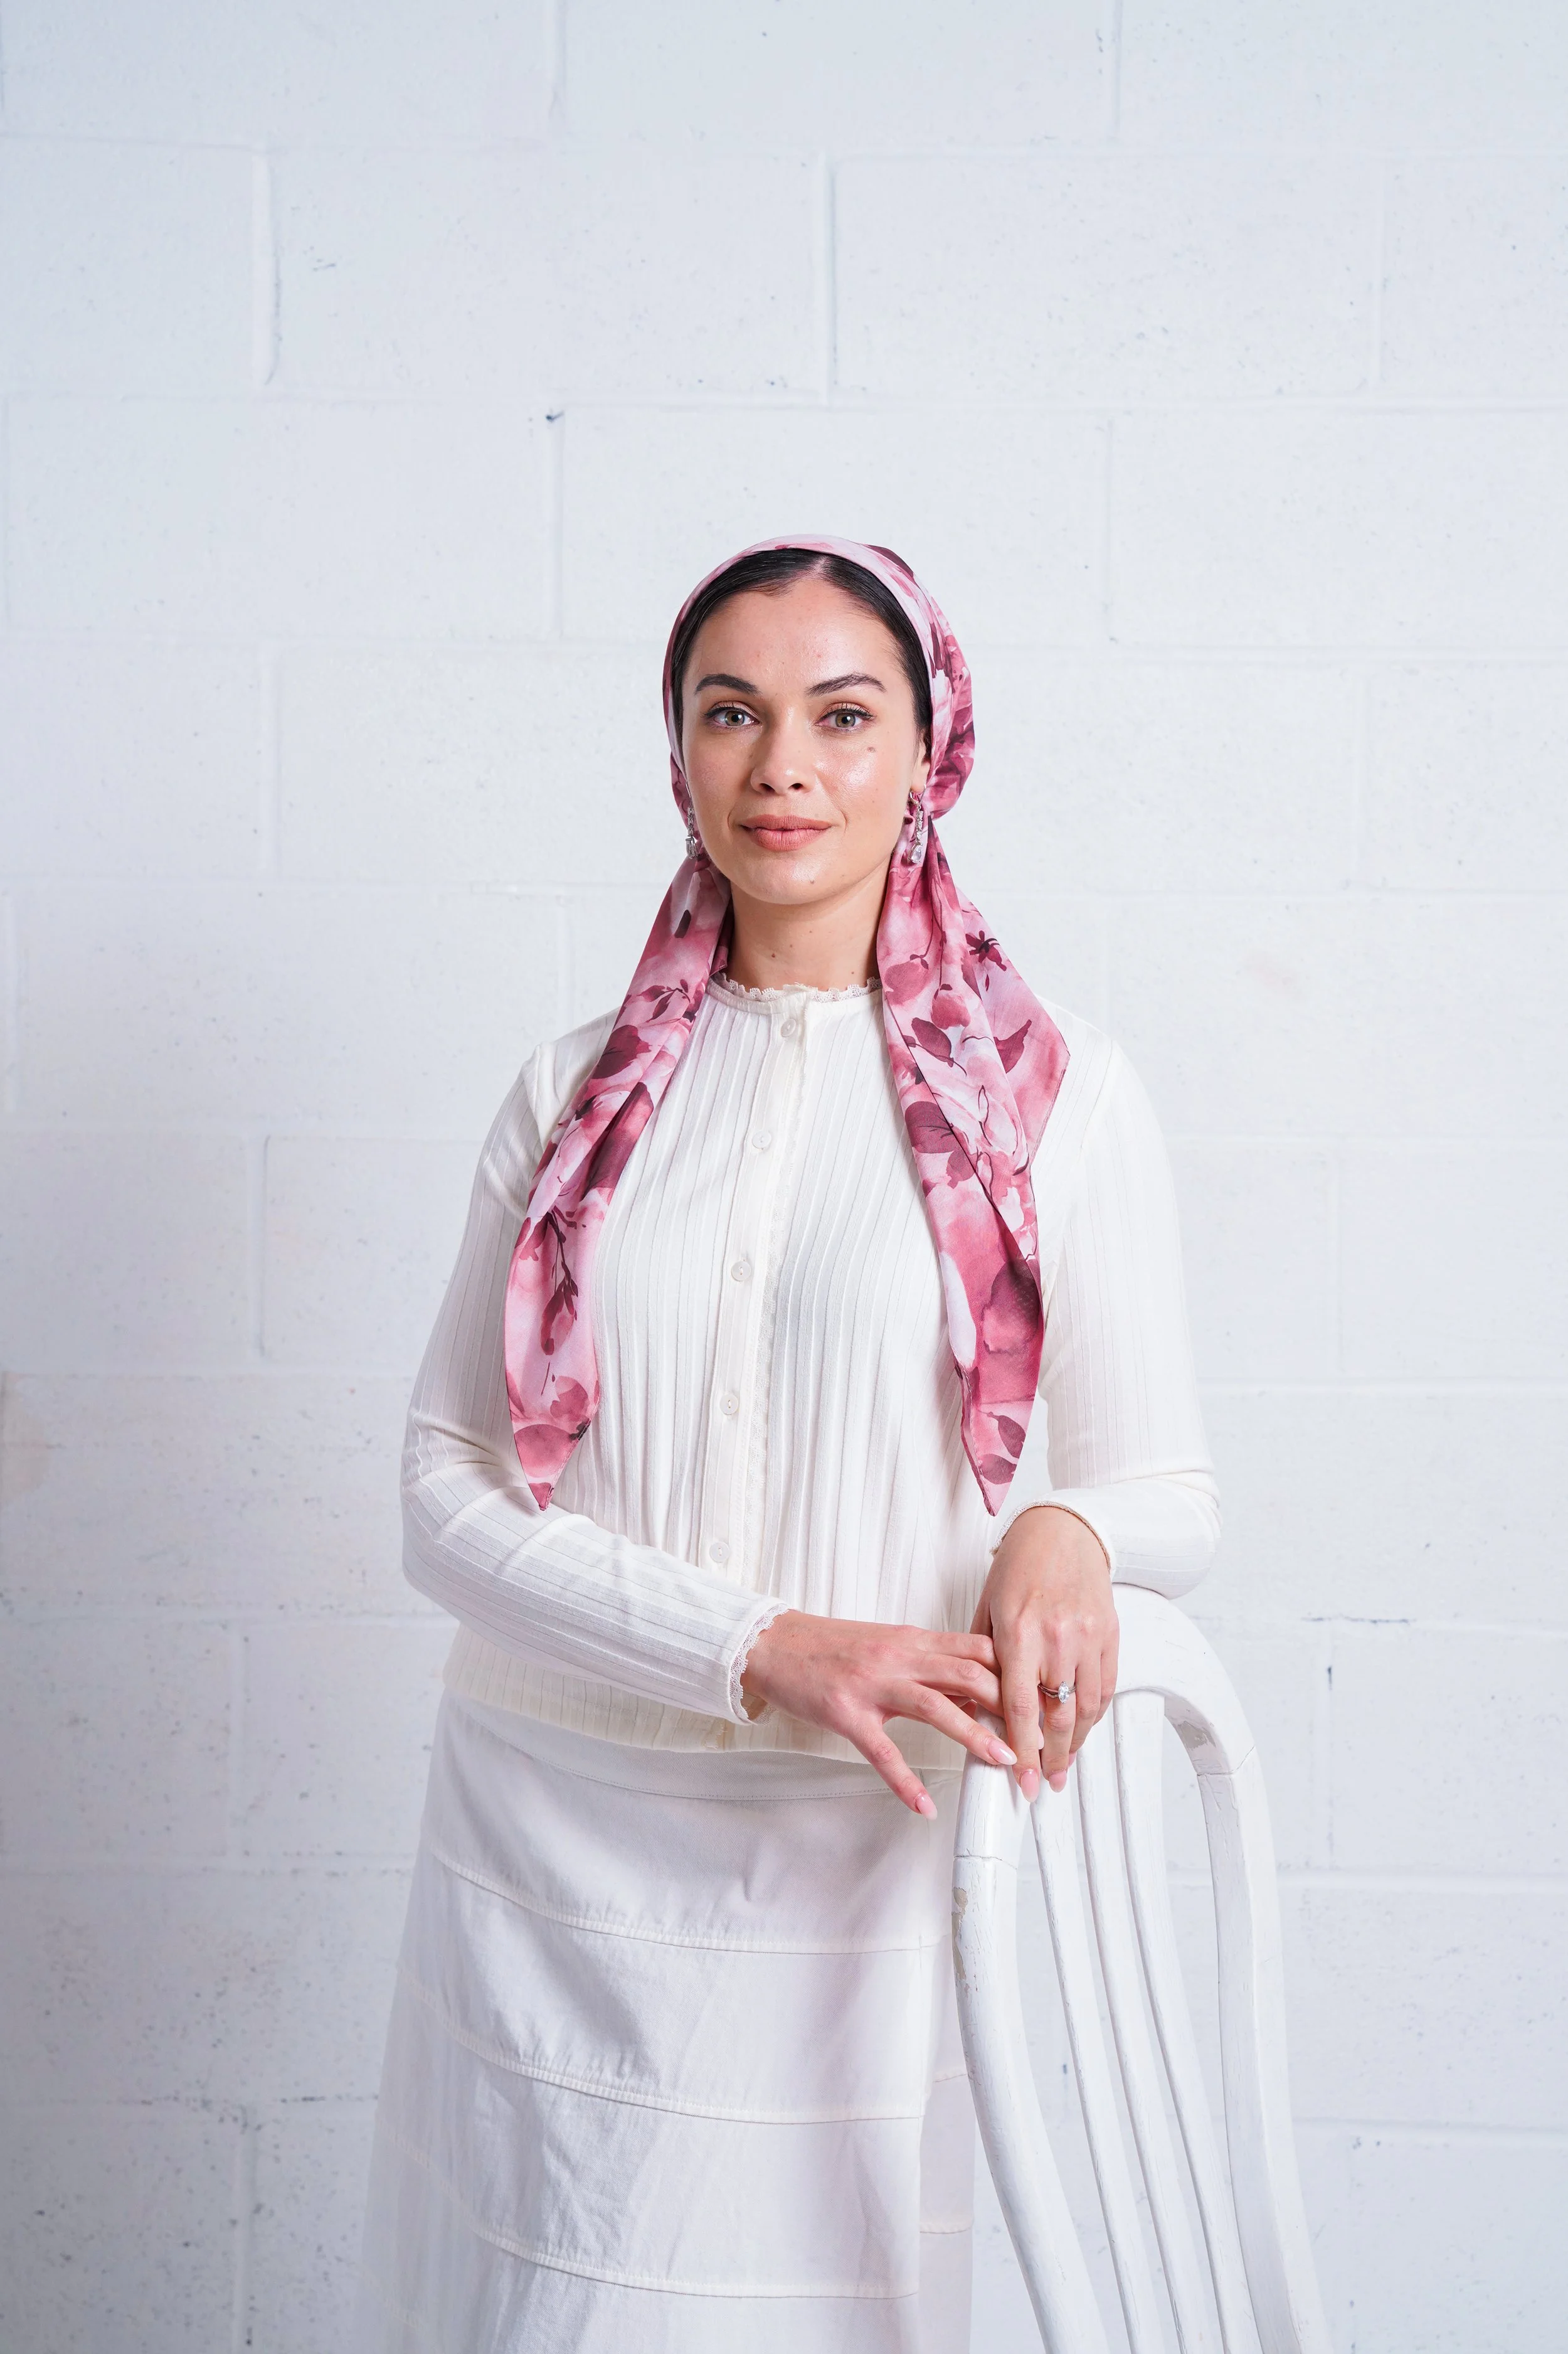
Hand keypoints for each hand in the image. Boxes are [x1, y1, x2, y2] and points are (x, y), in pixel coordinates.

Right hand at [739, 1611, 1016, 1816]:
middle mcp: (899, 1657)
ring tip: (1004, 1761)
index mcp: (913, 1640)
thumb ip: (931, 1664)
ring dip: (975, 1734)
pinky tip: (923, 1805)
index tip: (1045, 1703)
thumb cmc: (832, 1647)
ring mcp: (872, 1684)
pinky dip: (905, 1781)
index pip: (980, 1650)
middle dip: (1010, 1708)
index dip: (1018, 1674)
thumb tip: (978, 1693)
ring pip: (936, 1706)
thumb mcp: (888, 1646)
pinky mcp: (845, 1713)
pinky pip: (882, 1751)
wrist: (773, 1644)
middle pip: (970, 1674)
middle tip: (1037, 1742)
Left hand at [971, 1505, 1118, 1800]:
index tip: (1021, 1780)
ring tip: (1062, 1764)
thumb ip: (980, 1661)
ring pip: (1086, 1709)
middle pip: (1057, 1718)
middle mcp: (1056, 1639)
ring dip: (1074, 1744)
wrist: (1063, 1532)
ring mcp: (1087, 1638)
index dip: (1021, 1752)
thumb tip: (970, 1707)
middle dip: (1050, 1759)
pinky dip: (1094, 1716)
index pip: (1021, 1709)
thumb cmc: (1019, 1567)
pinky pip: (1105, 1688)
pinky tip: (1081, 1730)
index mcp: (1019, 1634)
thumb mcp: (987, 1610)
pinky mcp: (1110, 1635)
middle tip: (1043, 1782)